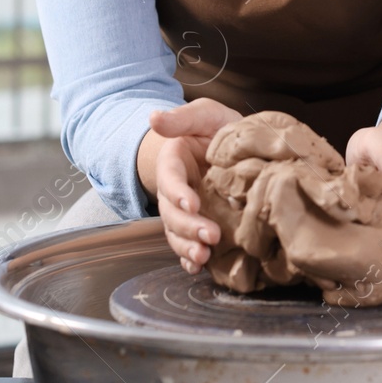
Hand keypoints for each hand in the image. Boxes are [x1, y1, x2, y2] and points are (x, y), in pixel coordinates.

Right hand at [149, 98, 241, 273]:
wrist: (227, 146)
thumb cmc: (214, 128)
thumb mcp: (204, 115)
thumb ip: (182, 118)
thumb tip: (154, 117)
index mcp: (174, 161)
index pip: (170, 178)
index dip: (177, 192)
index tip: (191, 203)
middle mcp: (176, 190)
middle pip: (172, 213)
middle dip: (187, 226)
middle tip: (210, 235)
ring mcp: (186, 210)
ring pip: (177, 233)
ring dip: (187, 246)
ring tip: (203, 256)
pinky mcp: (198, 223)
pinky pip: (187, 244)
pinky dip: (189, 258)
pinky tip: (198, 267)